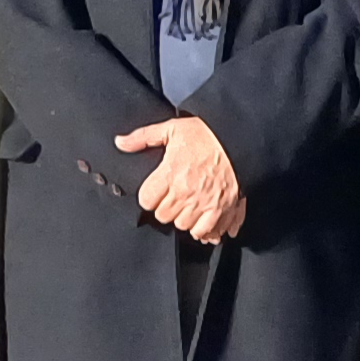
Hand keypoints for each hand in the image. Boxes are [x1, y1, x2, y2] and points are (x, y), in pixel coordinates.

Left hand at [118, 114, 245, 241]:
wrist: (239, 139)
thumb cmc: (206, 134)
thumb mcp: (171, 128)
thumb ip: (143, 137)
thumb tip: (119, 142)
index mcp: (170, 173)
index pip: (146, 200)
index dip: (150, 195)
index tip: (156, 190)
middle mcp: (185, 192)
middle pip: (163, 215)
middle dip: (166, 206)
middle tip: (174, 194)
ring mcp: (203, 204)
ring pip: (182, 225)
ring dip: (183, 217)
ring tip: (189, 204)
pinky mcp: (221, 211)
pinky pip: (205, 231)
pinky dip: (203, 228)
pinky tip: (203, 217)